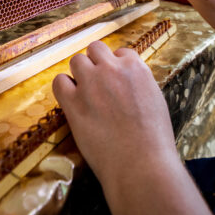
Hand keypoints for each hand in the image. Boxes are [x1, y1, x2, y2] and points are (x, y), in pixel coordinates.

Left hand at [52, 41, 179, 189]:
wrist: (140, 164)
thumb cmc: (153, 139)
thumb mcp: (155, 100)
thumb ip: (140, 84)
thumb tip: (129, 83)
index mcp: (135, 67)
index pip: (121, 52)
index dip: (117, 65)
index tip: (116, 79)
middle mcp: (112, 69)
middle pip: (95, 50)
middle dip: (96, 63)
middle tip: (98, 83)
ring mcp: (91, 84)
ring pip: (76, 61)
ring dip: (79, 74)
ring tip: (84, 93)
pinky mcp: (73, 102)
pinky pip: (59, 82)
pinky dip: (63, 88)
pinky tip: (71, 100)